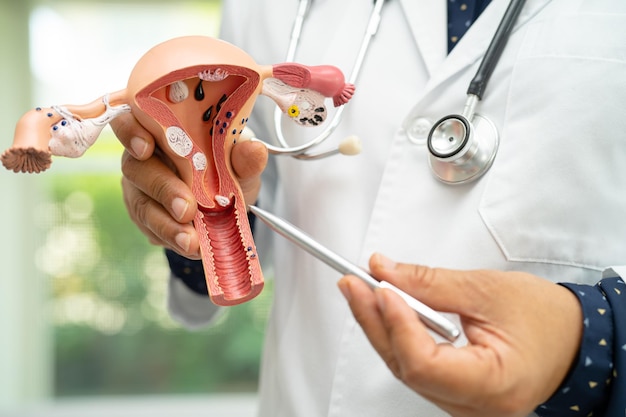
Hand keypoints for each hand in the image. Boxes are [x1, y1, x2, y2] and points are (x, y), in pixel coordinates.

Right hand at [111, 112, 267, 258]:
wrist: (228, 200)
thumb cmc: (227, 168)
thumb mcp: (240, 162)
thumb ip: (244, 157)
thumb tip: (255, 150)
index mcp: (160, 129)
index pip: (132, 120)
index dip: (131, 132)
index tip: (146, 148)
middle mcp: (143, 157)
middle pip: (137, 168)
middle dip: (162, 189)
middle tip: (186, 209)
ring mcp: (140, 190)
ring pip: (142, 205)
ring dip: (167, 225)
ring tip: (191, 241)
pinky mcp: (145, 218)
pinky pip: (152, 229)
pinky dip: (173, 239)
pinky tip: (192, 247)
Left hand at [338, 254, 582, 416]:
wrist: (575, 337)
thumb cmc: (548, 319)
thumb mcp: (488, 290)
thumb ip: (430, 282)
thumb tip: (385, 271)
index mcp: (493, 385)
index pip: (425, 365)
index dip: (397, 325)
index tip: (381, 288)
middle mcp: (474, 404)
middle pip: (406, 366)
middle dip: (375, 320)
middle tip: (354, 283)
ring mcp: (462, 401)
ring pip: (406, 367)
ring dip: (381, 326)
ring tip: (362, 290)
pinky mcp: (455, 390)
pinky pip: (415, 366)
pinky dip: (398, 335)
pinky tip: (385, 310)